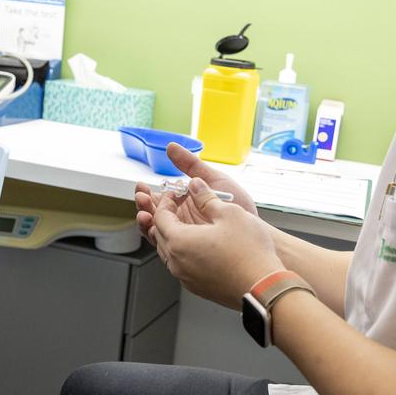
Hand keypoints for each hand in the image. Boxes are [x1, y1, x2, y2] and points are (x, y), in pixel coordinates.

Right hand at [135, 143, 256, 246]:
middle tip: (141, 198)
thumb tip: (171, 146)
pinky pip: (168, 244)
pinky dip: (158, 237)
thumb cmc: (238, 203)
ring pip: (158, 228)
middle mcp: (182, 217)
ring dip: (147, 221)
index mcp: (186, 200)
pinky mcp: (189, 247)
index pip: (160, 197)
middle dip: (145, 205)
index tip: (142, 186)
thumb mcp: (213, 178)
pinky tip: (155, 230)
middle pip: (155, 213)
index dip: (148, 192)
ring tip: (145, 214)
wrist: (254, 228)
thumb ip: (190, 164)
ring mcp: (185, 233)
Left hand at [150, 177, 283, 309]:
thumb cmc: (249, 252)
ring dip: (174, 235)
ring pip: (169, 252)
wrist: (263, 287)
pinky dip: (184, 252)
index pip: (160, 216)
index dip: (166, 201)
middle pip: (160, 235)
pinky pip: (181, 266)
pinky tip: (200, 244)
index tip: (176, 193)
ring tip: (189, 223)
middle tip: (179, 205)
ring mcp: (186, 277)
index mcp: (179, 241)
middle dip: (166, 217)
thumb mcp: (229, 213)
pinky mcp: (197, 287)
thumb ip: (206, 197)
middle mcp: (177, 262)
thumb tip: (195, 185)